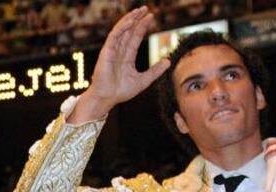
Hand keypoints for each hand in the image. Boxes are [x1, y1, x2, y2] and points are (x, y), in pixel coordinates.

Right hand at [70, 7, 170, 123]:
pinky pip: (114, 36)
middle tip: (146, 9)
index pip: (135, 37)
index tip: (151, 17)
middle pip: (129, 31)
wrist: (107, 98)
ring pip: (121, 30)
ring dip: (130, 19)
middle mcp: (119, 52)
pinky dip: (122, 27)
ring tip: (139, 11)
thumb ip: (155, 71)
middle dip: (137, 19)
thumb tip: (168, 61)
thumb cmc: (121, 92)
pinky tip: (131, 21)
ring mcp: (112, 51)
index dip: (142, 27)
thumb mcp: (143, 80)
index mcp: (126, 57)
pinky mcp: (106, 52)